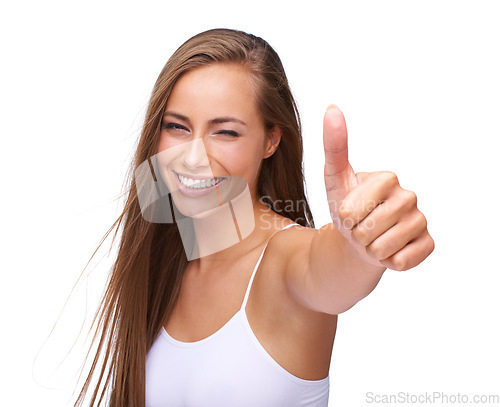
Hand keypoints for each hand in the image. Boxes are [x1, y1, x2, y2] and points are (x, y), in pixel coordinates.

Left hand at [323, 105, 434, 270]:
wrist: (361, 239)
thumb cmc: (348, 208)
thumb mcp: (335, 179)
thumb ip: (334, 146)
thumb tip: (331, 108)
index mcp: (387, 178)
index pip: (351, 210)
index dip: (343, 217)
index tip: (349, 211)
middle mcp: (409, 196)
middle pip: (366, 230)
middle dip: (356, 234)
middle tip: (361, 227)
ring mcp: (421, 221)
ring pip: (381, 249)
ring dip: (370, 249)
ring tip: (373, 237)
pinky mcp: (427, 244)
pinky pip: (399, 263)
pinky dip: (387, 261)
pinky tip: (389, 249)